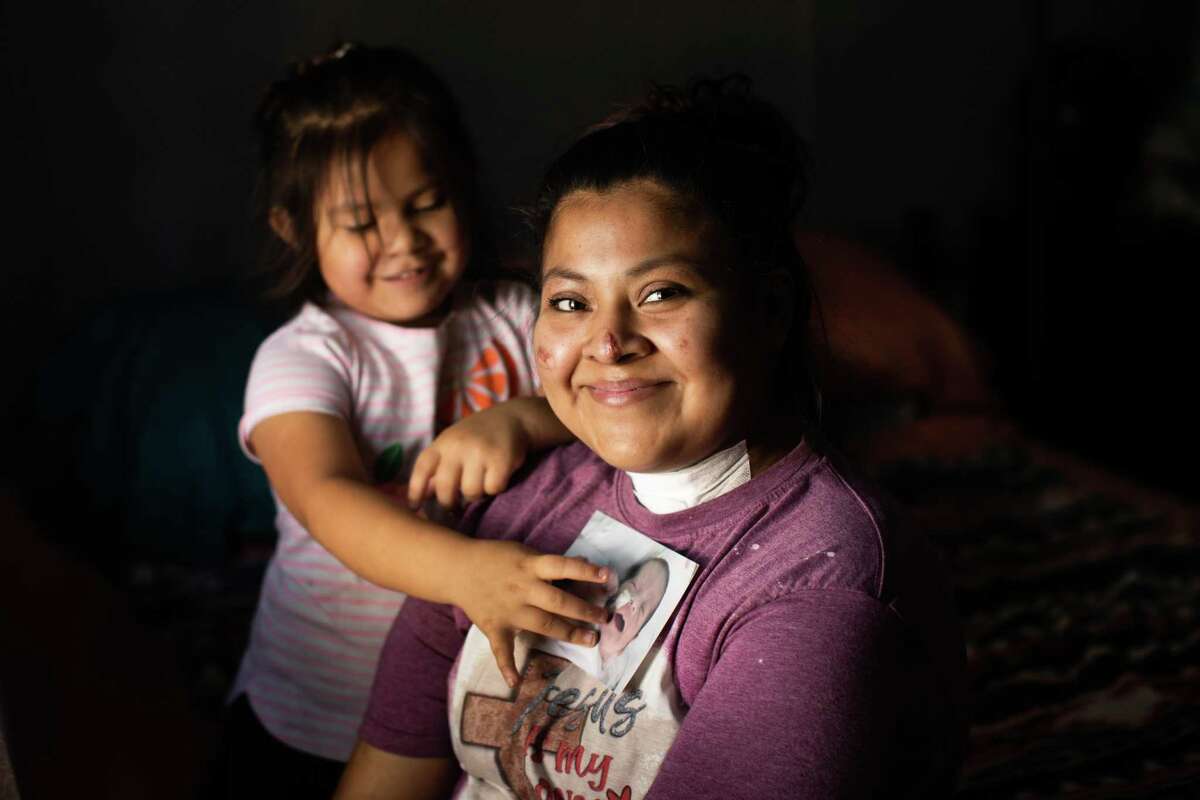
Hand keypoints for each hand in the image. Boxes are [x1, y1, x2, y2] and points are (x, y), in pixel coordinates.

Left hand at [408, 406, 531, 509]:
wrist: (513, 418)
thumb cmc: (478, 437)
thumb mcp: (453, 445)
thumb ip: (438, 468)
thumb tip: (422, 496)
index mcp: (442, 443)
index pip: (422, 469)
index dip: (415, 491)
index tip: (415, 507)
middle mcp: (458, 446)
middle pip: (445, 489)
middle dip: (450, 502)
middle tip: (457, 503)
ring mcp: (479, 451)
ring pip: (470, 492)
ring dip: (477, 494)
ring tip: (482, 482)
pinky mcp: (500, 459)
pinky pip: (492, 489)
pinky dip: (496, 488)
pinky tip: (498, 476)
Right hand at [454, 538, 610, 687]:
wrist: (456, 569)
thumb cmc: (496, 558)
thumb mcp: (524, 552)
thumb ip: (551, 562)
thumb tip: (584, 563)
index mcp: (530, 566)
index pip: (562, 566)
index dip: (585, 570)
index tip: (607, 576)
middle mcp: (522, 588)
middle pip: (558, 601)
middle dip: (584, 610)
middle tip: (606, 618)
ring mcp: (508, 610)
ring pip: (542, 624)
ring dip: (567, 633)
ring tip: (591, 640)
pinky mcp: (494, 626)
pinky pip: (501, 649)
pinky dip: (506, 666)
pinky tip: (516, 682)